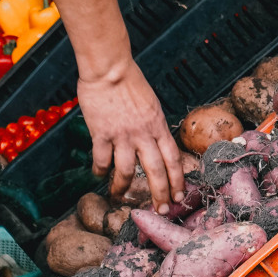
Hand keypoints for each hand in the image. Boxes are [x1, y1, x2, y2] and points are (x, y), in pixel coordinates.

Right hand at [79, 57, 183, 211]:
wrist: (108, 67)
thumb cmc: (128, 79)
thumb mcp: (150, 102)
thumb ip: (152, 123)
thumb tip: (152, 140)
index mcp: (158, 124)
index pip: (173, 159)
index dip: (177, 180)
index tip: (178, 196)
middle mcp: (143, 134)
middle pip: (156, 171)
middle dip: (160, 194)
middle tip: (160, 209)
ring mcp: (122, 135)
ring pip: (126, 172)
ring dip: (123, 188)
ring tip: (120, 196)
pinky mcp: (102, 134)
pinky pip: (102, 160)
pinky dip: (100, 171)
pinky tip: (99, 175)